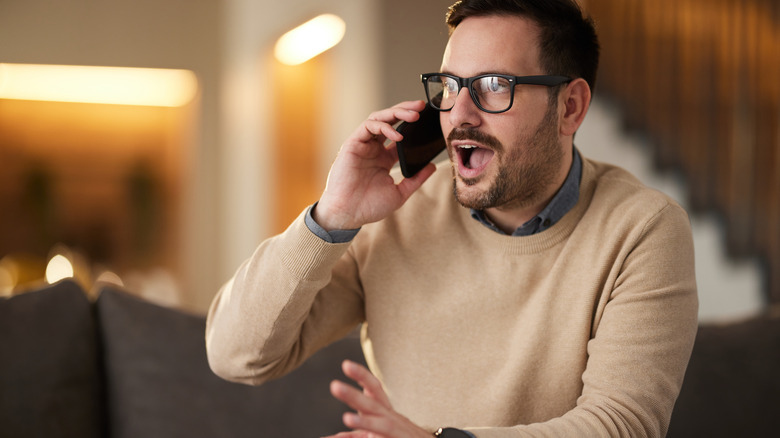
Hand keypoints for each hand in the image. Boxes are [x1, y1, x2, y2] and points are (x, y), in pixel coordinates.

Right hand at [314, 100, 436, 230]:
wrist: (348, 214)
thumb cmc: (370, 206)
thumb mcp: (400, 193)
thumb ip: (416, 179)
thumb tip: (432, 166)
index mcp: (383, 158)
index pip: (399, 134)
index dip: (412, 126)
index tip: (429, 121)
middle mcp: (373, 149)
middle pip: (390, 121)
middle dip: (406, 111)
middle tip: (422, 107)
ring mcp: (363, 145)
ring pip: (379, 119)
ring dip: (396, 113)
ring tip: (414, 115)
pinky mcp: (352, 144)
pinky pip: (368, 127)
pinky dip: (383, 126)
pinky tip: (398, 135)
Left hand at [325, 360, 431, 437]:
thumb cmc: (398, 436)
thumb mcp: (376, 432)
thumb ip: (353, 435)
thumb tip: (327, 437)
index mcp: (383, 410)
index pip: (374, 388)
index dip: (361, 376)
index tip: (346, 364)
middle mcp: (390, 418)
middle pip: (372, 404)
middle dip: (353, 396)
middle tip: (334, 386)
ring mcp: (396, 431)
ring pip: (381, 425)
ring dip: (364, 422)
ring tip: (347, 419)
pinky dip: (373, 437)